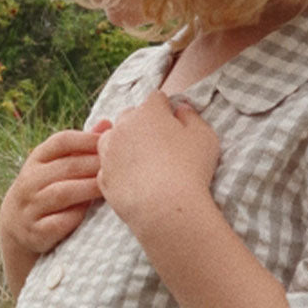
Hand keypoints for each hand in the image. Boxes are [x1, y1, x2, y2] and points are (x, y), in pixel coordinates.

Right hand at [0, 123, 108, 294]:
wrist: (16, 227)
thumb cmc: (47, 190)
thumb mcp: (55, 166)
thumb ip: (80, 148)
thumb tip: (108, 124)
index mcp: (36, 159)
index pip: (61, 141)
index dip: (88, 140)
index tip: (109, 144)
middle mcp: (30, 181)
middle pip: (67, 167)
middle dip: (95, 165)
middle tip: (120, 167)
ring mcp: (31, 207)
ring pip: (62, 193)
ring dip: (89, 189)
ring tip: (110, 188)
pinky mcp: (36, 232)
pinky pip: (59, 222)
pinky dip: (76, 216)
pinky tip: (90, 213)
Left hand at [96, 92, 219, 240]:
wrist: (165, 209)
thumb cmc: (190, 169)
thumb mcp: (204, 136)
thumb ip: (192, 117)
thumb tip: (181, 109)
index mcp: (148, 111)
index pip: (156, 98)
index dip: (166, 109)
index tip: (173, 123)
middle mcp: (122, 127)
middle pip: (130, 116)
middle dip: (141, 125)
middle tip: (158, 144)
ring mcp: (109, 153)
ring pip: (112, 140)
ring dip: (123, 145)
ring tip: (142, 161)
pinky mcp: (103, 178)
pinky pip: (108, 167)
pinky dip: (117, 170)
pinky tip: (133, 180)